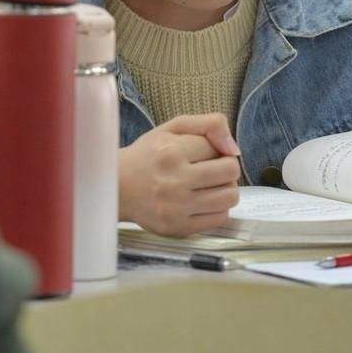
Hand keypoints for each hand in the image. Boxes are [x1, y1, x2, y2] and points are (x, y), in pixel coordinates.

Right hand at [118, 113, 240, 236]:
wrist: (116, 187)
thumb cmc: (146, 156)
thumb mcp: (172, 128)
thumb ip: (208, 125)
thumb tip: (235, 148)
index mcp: (171, 151)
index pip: (218, 148)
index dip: (215, 148)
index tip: (202, 152)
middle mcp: (175, 180)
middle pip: (230, 171)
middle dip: (226, 167)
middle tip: (211, 168)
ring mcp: (177, 207)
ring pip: (230, 196)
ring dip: (225, 188)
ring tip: (209, 185)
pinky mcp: (178, 227)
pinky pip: (219, 218)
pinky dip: (217, 208)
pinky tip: (202, 201)